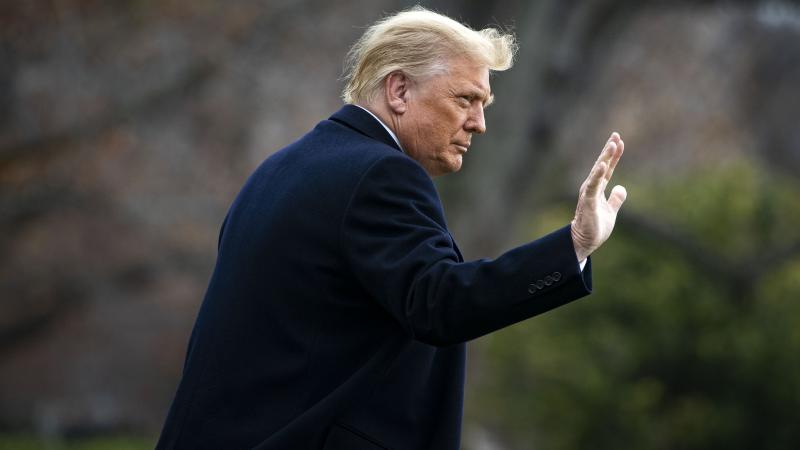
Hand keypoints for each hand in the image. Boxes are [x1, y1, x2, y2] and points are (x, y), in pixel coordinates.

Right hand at [571, 132, 626, 261]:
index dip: (614, 155)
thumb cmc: (595, 227)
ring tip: (612, 144)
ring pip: (598, 172)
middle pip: (602, 165)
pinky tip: (603, 165)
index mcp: (597, 189)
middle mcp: (591, 188)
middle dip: (608, 150)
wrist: (585, 242)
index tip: (619, 141)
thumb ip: (615, 199)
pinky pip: (593, 185)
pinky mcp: (588, 202)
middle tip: (616, 135)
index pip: (608, 168)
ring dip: (605, 158)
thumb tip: (621, 187)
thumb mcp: (610, 211)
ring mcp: (589, 193)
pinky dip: (597, 174)